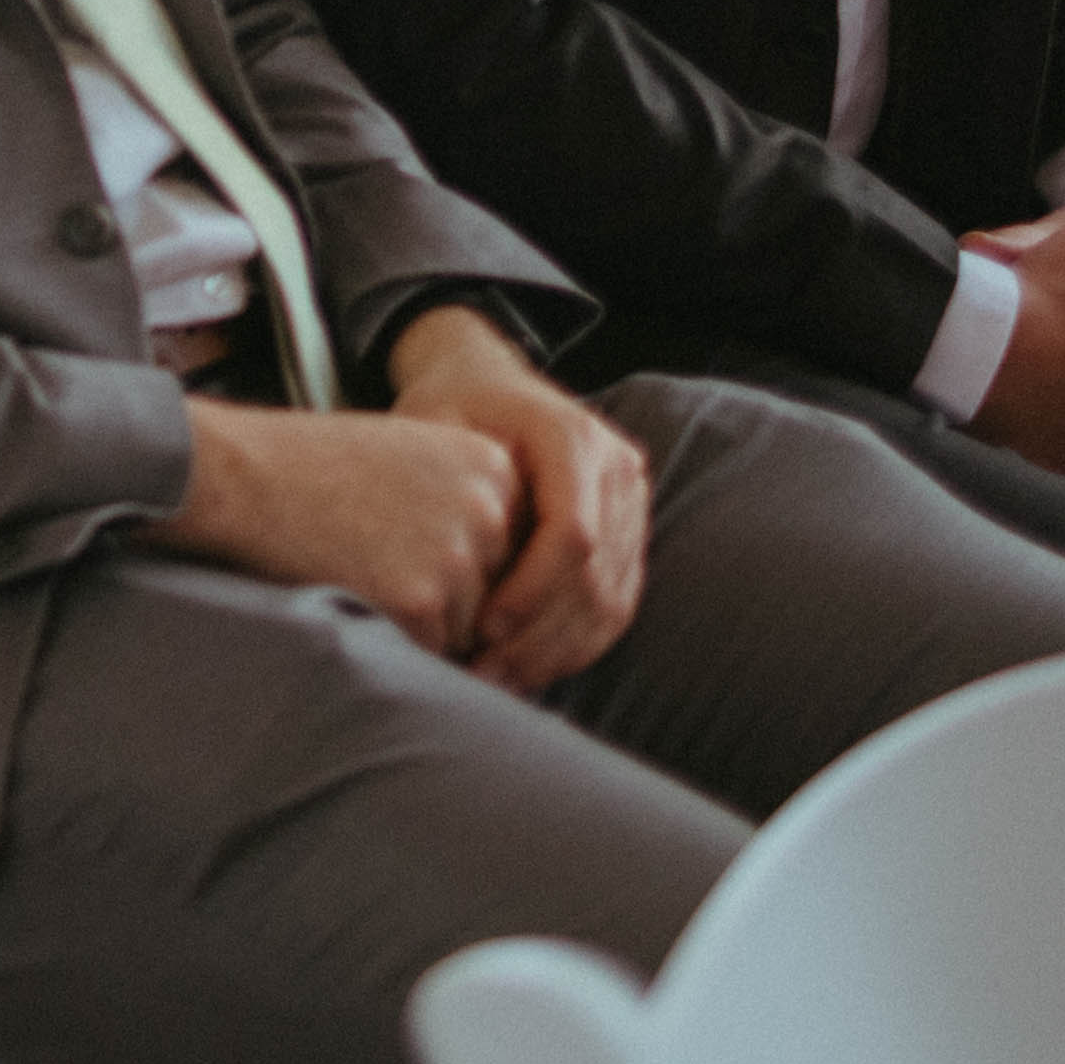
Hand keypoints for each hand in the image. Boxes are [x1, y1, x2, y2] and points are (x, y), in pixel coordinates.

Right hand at [150, 393, 522, 659]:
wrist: (243, 474)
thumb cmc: (315, 466)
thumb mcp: (413, 455)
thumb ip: (468, 501)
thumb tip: (502, 578)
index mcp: (493, 464)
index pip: (511, 547)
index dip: (459, 559)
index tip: (407, 542)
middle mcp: (488, 508)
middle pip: (494, 592)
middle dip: (443, 595)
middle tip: (377, 558)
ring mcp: (459, 555)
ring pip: (463, 627)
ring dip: (417, 620)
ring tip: (359, 567)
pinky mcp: (421, 600)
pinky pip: (427, 651)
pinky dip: (390, 636)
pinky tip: (349, 588)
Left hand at [386, 308, 651, 691]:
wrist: (485, 382)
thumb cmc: (448, 407)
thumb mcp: (433, 424)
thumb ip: (443, 482)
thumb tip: (447, 568)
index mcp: (573, 435)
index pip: (572, 533)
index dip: (531, 591)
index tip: (481, 628)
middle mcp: (617, 468)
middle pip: (597, 577)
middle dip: (541, 637)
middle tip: (484, 674)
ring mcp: (631, 505)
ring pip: (611, 602)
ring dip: (556, 653)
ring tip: (498, 681)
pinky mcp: (628, 537)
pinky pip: (614, 606)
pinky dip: (572, 647)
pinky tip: (525, 670)